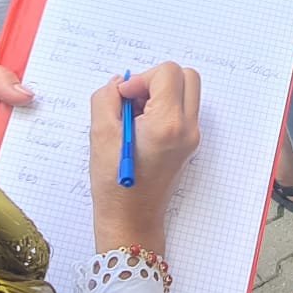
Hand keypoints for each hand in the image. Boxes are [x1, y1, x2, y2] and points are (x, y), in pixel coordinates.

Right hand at [90, 63, 201, 253]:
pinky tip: (141, 127)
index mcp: (168, 124)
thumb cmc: (115, 184)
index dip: (141, 78)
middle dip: (157, 80)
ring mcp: (192, 137)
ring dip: (161, 93)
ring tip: (135, 115)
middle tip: (133, 99)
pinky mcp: (189, 144)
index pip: (168, 73)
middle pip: (186, 76)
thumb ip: (107, 98)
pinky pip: (182, 110)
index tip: (124, 96)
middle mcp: (187, 128)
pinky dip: (164, 108)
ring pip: (186, 92)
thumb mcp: (100, 134)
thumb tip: (119, 82)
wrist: (132, 219)